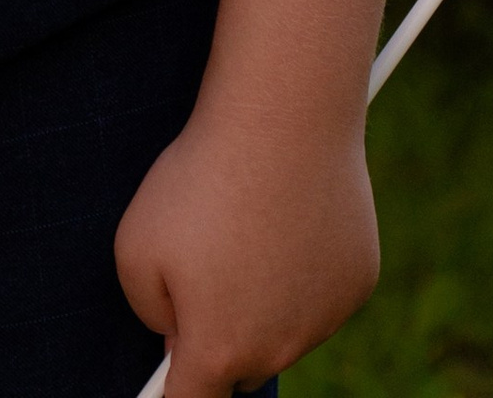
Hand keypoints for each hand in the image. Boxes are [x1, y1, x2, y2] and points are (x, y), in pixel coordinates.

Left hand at [116, 100, 378, 395]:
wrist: (283, 123)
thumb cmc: (202, 180)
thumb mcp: (134, 245)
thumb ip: (148, 308)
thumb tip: (175, 332)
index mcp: (219, 349)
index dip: (172, 396)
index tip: (167, 387)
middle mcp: (278, 349)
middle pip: (240, 364)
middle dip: (219, 331)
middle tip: (203, 261)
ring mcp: (325, 319)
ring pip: (283, 327)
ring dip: (264, 296)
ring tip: (248, 221)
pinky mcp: (358, 282)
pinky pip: (320, 291)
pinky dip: (304, 266)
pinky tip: (291, 213)